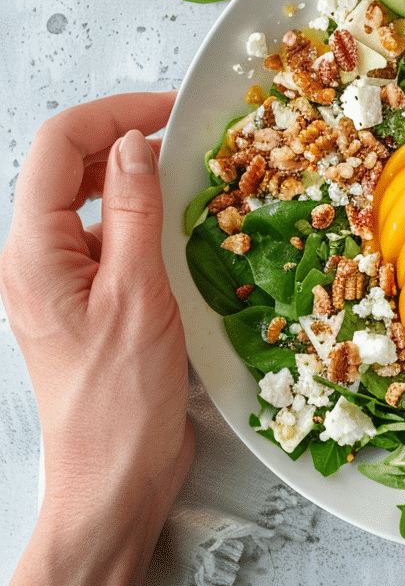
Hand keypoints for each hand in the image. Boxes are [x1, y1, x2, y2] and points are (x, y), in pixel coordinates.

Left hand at [0, 92, 192, 585]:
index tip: (167, 110)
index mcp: (34, 251)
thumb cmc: (120, 400)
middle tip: (184, 134)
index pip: (59, 147)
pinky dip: (144, 219)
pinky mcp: (89, 297)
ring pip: (91, 200)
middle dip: (124, 138)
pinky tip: (181, 227)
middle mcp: (37, 258)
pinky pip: (110, 236)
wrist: (115, 475)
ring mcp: (62, 278)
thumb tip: (133, 145)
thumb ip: (134, 212)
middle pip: (69, 167)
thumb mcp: (137, 293)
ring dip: (136, 179)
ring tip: (188, 176)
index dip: (113, 114)